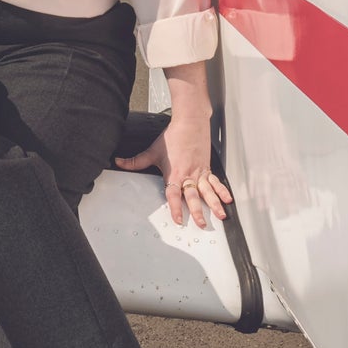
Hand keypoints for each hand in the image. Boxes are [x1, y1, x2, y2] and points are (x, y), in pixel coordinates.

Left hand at [114, 123, 232, 228]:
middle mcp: (188, 175)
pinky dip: (222, 191)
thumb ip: (136, 161)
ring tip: (220, 216)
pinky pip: (215, 182)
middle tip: (201, 224)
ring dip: (214, 204)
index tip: (178, 220)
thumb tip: (120, 162)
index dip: (176, 208)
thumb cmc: (173, 137)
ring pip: (208, 192)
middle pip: (193, 197)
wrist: (190, 123)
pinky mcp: (207, 168)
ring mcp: (199, 172)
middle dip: (198, 212)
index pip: (173, 195)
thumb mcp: (153, 151)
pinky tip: (228, 199)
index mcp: (175, 174)